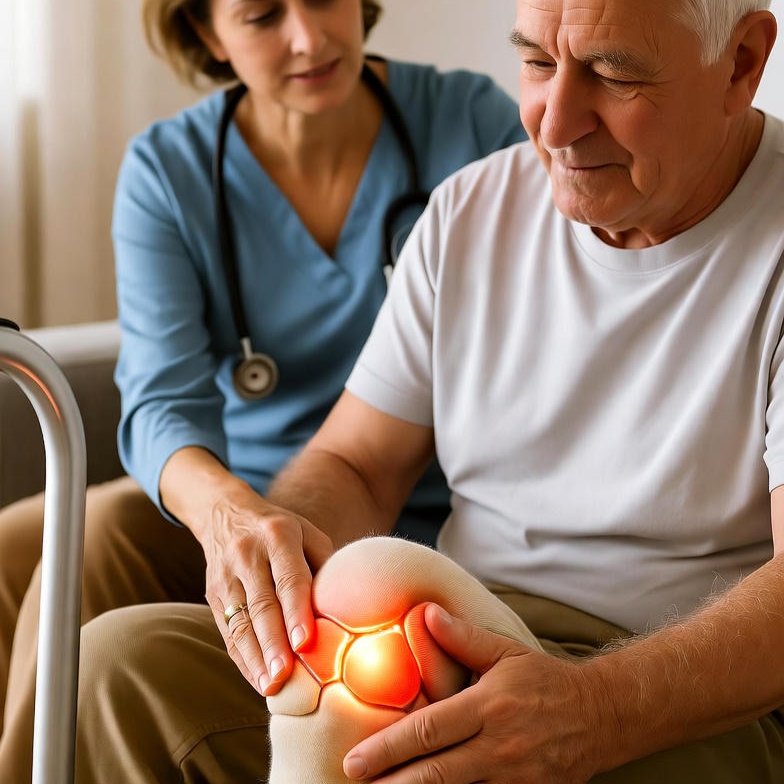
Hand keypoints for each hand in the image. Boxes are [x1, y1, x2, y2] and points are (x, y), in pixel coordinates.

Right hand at [200, 481, 332, 696]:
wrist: (226, 514)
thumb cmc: (281, 530)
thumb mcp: (307, 533)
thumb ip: (324, 566)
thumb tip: (344, 608)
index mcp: (278, 535)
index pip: (289, 577)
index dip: (296, 611)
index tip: (304, 643)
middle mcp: (248, 554)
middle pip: (261, 604)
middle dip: (273, 643)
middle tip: (284, 675)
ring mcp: (225, 576)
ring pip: (240, 622)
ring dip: (255, 657)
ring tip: (270, 686)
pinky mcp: (213, 594)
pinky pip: (227, 631)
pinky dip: (242, 658)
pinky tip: (257, 679)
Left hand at [343, 604, 614, 783]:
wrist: (601, 715)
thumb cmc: (545, 680)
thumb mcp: (505, 652)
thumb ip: (463, 638)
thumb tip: (425, 614)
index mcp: (488, 706)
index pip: (429, 730)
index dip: (388, 747)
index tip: (355, 759)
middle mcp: (500, 745)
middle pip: (437, 773)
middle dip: (392, 783)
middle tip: (355, 782)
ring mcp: (516, 777)